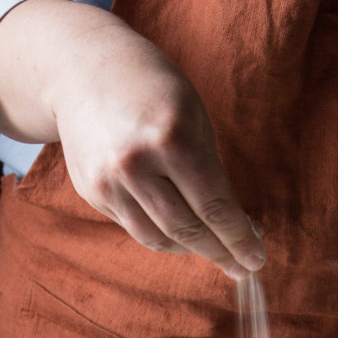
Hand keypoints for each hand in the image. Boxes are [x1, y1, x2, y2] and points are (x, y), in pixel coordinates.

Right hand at [0, 0, 264, 278]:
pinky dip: (162, 235)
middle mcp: (135, 165)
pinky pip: (135, 227)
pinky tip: (179, 231)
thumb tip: (238, 226)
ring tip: (213, 248)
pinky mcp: (91, 192)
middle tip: (242, 267)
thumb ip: (210, 170)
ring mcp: (108, 182)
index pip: (214, 206)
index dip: (239, 239)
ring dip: (191, 249)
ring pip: (159, 239)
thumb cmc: (152, 90)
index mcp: (172, 138)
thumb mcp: (193, 117)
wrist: (81, 71)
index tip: (257, 259)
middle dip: (220, 253)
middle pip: (187, 230)